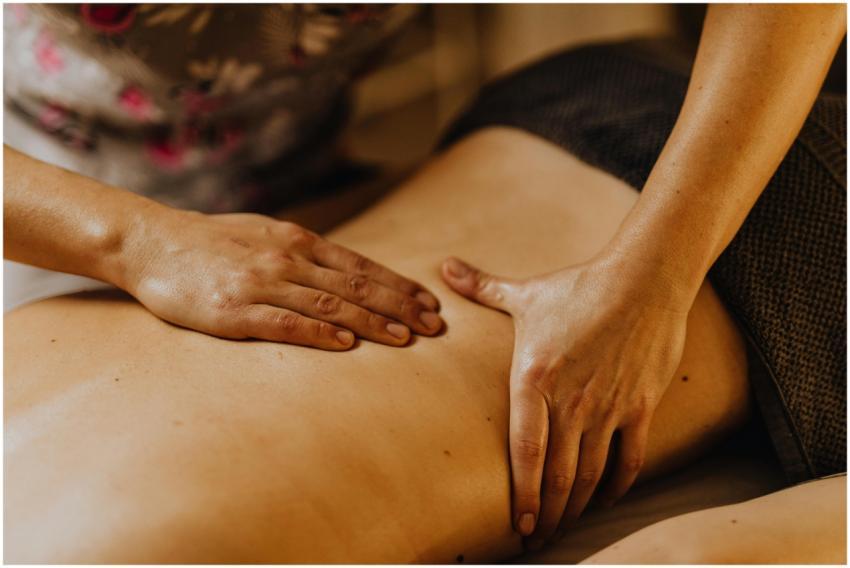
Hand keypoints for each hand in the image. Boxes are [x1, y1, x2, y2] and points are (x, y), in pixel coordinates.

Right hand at [117, 209, 441, 348]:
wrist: (152, 243)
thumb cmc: (210, 241)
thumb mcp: (263, 232)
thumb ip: (301, 250)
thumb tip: (338, 268)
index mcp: (296, 241)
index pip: (361, 266)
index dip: (398, 285)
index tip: (428, 301)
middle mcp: (286, 260)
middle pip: (356, 285)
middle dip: (400, 306)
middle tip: (434, 325)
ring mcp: (262, 285)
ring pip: (330, 305)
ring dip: (373, 322)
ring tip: (406, 338)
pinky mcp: (235, 312)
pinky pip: (286, 324)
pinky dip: (320, 333)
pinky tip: (347, 344)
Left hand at [441, 255, 688, 547]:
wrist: (644, 279)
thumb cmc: (580, 287)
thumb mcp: (526, 293)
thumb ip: (482, 287)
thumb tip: (446, 265)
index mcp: (535, 378)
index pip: (526, 451)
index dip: (523, 495)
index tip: (518, 525)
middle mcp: (571, 401)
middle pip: (558, 475)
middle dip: (547, 515)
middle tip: (538, 541)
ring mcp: (608, 406)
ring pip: (591, 474)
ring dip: (577, 508)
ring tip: (564, 529)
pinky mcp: (640, 406)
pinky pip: (629, 459)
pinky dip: (616, 486)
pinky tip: (605, 500)